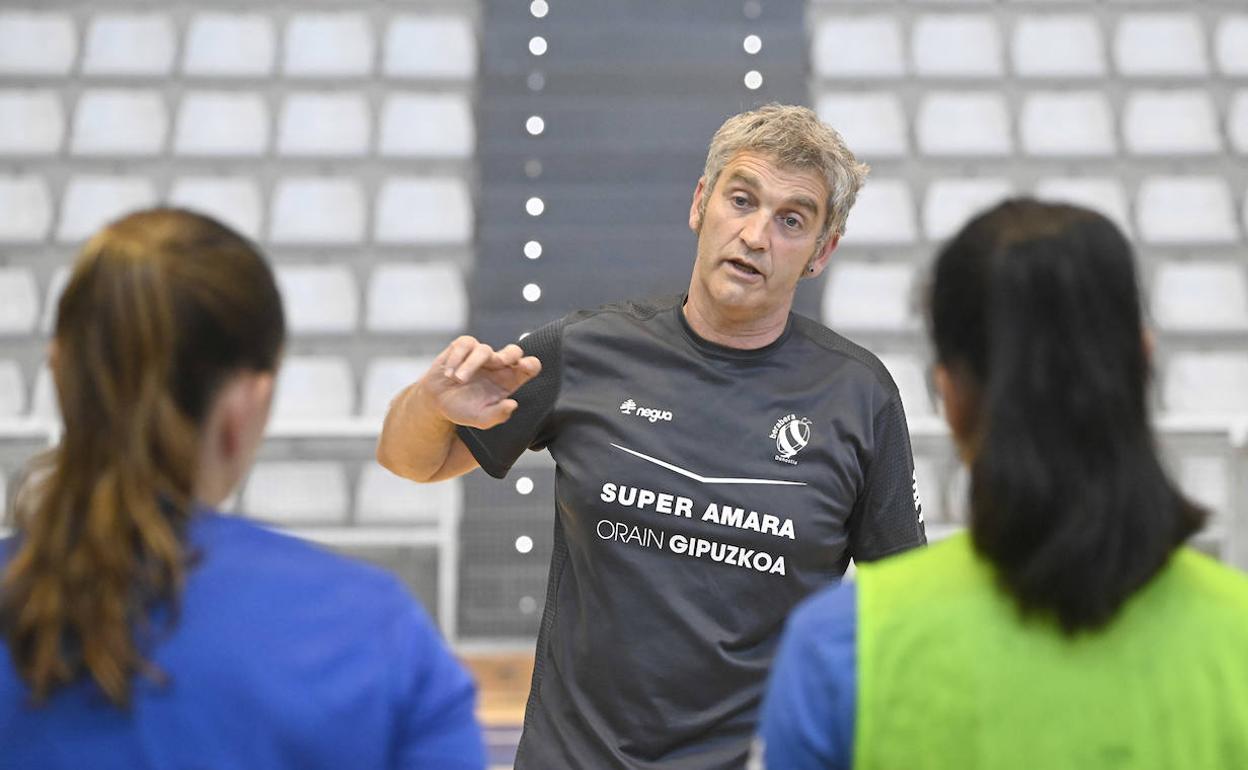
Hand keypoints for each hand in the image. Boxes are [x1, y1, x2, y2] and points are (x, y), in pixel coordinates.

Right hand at [420, 336, 541, 429]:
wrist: (437, 402)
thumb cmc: (464, 409)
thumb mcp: (481, 419)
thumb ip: (498, 415)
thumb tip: (512, 405)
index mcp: (509, 380)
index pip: (530, 366)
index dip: (530, 364)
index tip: (523, 367)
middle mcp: (498, 365)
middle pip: (514, 351)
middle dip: (509, 354)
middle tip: (498, 362)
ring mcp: (481, 354)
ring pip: (484, 350)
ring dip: (471, 364)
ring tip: (458, 380)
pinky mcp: (463, 347)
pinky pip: (465, 344)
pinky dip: (456, 358)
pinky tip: (449, 373)